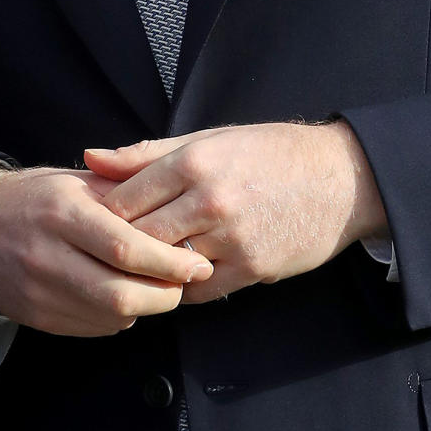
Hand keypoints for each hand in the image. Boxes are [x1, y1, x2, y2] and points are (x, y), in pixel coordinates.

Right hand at [0, 165, 212, 334]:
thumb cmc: (34, 197)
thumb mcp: (75, 180)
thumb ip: (122, 194)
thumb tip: (173, 214)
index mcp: (64, 212)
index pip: (125, 247)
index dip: (167, 261)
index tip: (197, 262)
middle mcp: (50, 254)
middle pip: (120, 293)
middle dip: (164, 294)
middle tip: (186, 282)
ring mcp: (40, 291)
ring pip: (109, 316)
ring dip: (145, 307)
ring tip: (160, 288)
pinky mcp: (37, 317)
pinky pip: (91, 328)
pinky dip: (118, 318)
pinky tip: (125, 297)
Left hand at [84, 120, 388, 303]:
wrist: (339, 178)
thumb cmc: (269, 153)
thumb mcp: (209, 139)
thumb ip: (147, 153)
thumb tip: (91, 158)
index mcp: (194, 160)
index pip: (126, 197)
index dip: (103, 214)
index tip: (94, 222)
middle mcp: (209, 198)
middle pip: (140, 236)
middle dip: (120, 247)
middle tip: (107, 253)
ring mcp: (231, 236)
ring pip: (167, 266)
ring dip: (151, 270)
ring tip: (139, 268)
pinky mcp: (251, 268)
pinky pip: (200, 291)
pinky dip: (184, 287)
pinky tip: (181, 276)